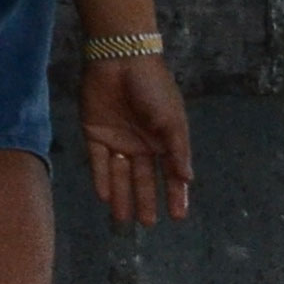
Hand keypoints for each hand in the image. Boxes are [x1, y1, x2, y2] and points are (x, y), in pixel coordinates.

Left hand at [77, 52, 195, 226]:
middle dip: (146, 200)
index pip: (170, 174)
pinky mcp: (95, 133)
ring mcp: (118, 140)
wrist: (121, 59)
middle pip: (143, 178)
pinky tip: (105, 197)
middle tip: (147, 224)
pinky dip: (102, 178)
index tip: (178, 217)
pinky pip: (98, 162)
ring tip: (123, 220)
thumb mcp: (172, 120)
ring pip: (120, 175)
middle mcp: (141, 144)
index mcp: (163, 140)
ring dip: (122, 196)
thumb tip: (188, 179)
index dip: (174, 195)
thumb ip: (178, 151)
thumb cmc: (153, 88)